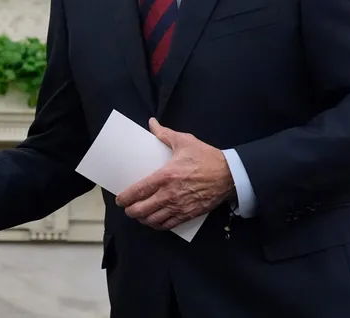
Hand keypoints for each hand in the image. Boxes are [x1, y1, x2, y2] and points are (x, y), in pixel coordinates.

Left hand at [116, 118, 234, 230]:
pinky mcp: (189, 214)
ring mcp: (179, 207)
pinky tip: (154, 221)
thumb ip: (164, 134)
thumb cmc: (206, 157)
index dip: (125, 198)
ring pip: (153, 220)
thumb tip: (152, 123)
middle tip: (127, 208)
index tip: (119, 199)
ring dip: (143, 219)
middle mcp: (170, 194)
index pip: (139, 191)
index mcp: (166, 176)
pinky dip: (158, 225)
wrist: (230, 175)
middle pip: (142, 210)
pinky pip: (168, 225)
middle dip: (131, 211)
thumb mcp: (184, 141)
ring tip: (139, 215)